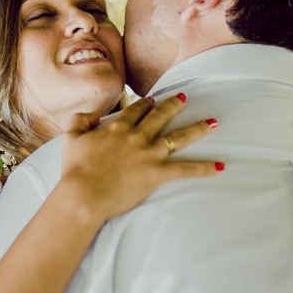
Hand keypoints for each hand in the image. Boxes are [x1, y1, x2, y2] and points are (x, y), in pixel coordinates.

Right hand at [61, 94, 222, 224]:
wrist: (83, 194)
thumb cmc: (75, 169)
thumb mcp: (71, 138)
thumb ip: (80, 120)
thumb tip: (93, 114)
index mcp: (118, 128)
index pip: (136, 110)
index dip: (145, 104)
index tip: (152, 100)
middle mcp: (137, 136)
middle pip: (160, 116)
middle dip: (174, 105)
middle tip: (185, 97)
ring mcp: (149, 154)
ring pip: (179, 138)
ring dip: (198, 129)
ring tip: (213, 123)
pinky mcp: (157, 173)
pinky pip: (186, 169)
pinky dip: (204, 168)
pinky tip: (221, 166)